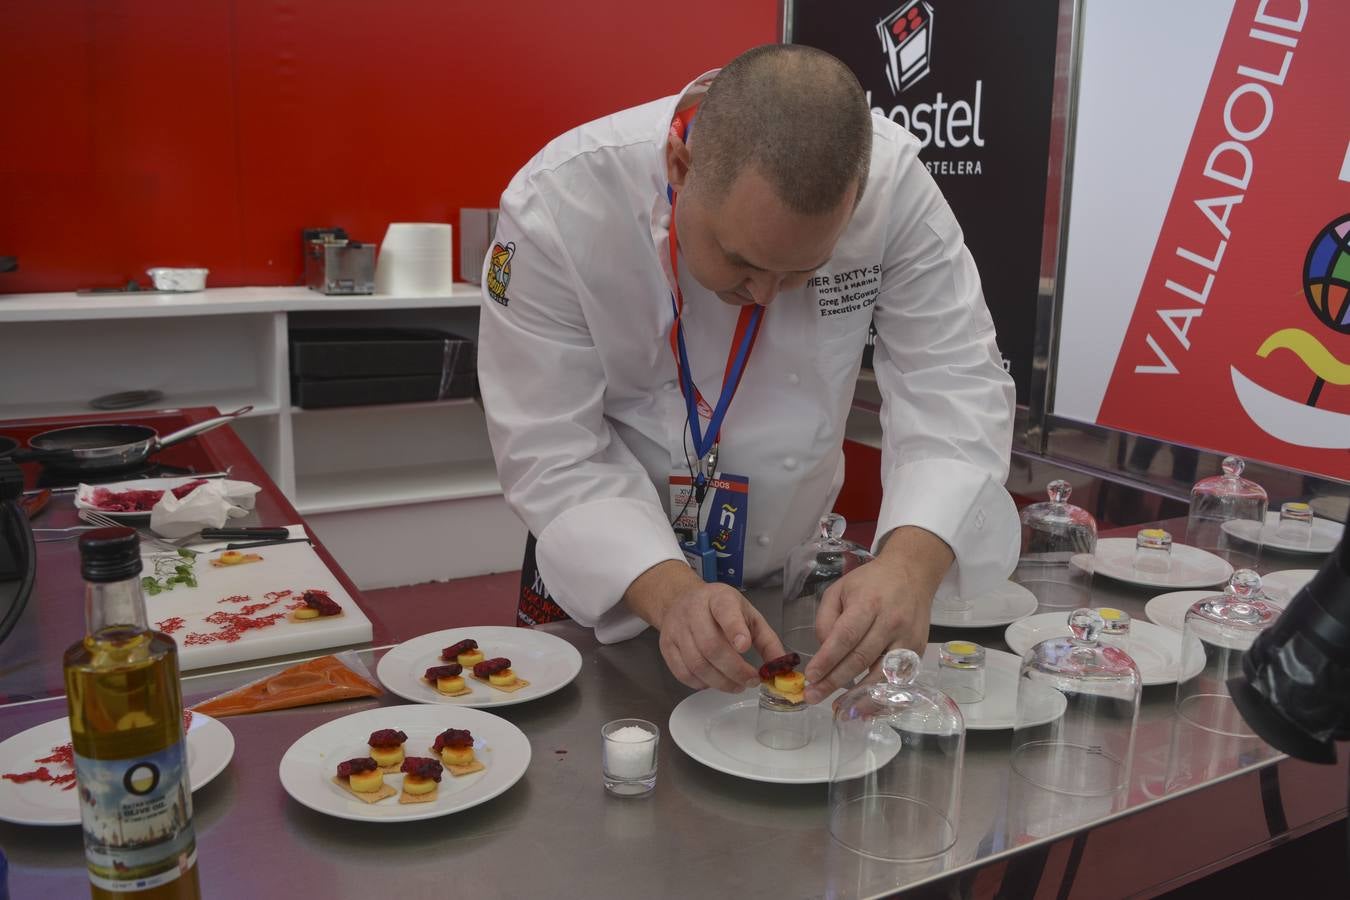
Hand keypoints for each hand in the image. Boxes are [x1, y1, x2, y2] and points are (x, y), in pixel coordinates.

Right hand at [624, 560, 784, 691]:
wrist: (681, 600)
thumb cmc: (721, 610)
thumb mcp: (748, 615)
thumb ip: (767, 640)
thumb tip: (781, 668)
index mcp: (718, 598)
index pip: (725, 611)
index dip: (734, 629)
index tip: (745, 647)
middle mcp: (693, 611)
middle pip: (711, 645)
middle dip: (734, 669)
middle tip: (751, 681)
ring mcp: (676, 629)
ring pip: (696, 663)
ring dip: (720, 681)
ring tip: (737, 685)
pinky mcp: (666, 645)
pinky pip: (683, 672)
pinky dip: (701, 684)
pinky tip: (715, 681)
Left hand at [803, 526, 952, 703]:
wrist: (912, 574)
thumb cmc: (870, 583)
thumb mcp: (840, 590)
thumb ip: (826, 619)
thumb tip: (823, 652)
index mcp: (868, 603)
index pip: (845, 636)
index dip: (827, 659)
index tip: (810, 677)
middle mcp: (890, 622)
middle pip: (860, 659)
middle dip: (834, 681)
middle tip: (813, 697)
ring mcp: (907, 639)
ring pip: (881, 674)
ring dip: (858, 696)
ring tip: (837, 708)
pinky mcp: (917, 651)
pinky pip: (897, 679)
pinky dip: (880, 695)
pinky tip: (863, 704)